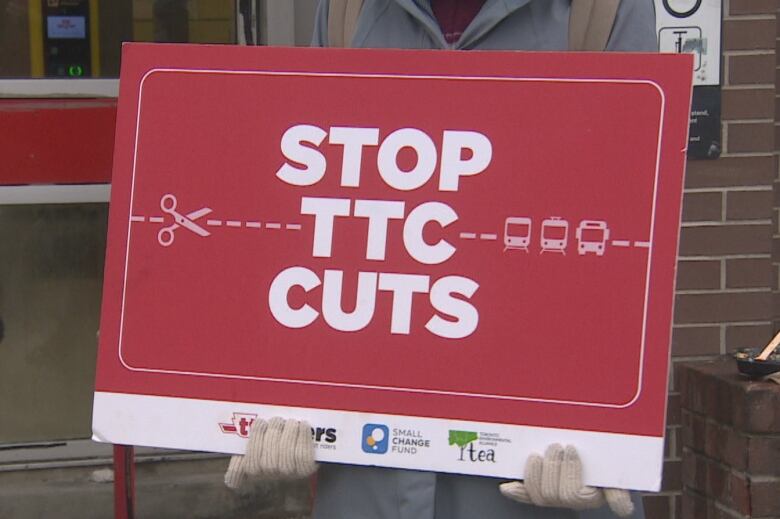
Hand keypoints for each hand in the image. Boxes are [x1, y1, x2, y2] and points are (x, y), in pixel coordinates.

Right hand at [224, 417, 316, 488]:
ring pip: (286, 455)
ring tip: (290, 422)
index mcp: (252, 468)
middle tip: (277, 420)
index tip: (261, 422)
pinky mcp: (306, 469)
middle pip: (269, 459)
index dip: (257, 439)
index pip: (251, 460)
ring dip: (289, 434)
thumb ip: (239, 454)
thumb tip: (231, 471)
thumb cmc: (268, 445)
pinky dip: (303, 438)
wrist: (295, 452)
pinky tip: (303, 425)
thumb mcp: (249, 449)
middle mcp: (270, 474)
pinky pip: (304, 455)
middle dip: (273, 434)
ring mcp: (289, 473)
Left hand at [499, 444, 633, 516]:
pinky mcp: (540, 492)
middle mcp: (576, 500)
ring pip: (541, 496)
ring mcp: (557, 497)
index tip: (570, 448)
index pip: (578, 492)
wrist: (595, 450)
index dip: (570, 471)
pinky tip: (508, 487)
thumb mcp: (617, 467)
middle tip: (555, 446)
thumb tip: (622, 508)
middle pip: (557, 494)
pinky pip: (527, 497)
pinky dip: (517, 492)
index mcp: (597, 494)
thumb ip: (619, 483)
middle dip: (553, 467)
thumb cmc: (606, 457)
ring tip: (538, 455)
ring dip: (536, 474)